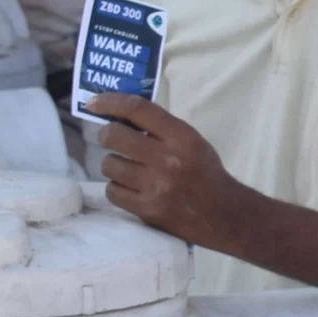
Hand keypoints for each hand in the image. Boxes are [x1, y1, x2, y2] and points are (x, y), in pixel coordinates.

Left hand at [92, 95, 256, 248]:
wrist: (223, 214)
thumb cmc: (205, 173)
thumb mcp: (192, 142)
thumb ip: (161, 129)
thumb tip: (120, 117)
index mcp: (182, 137)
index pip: (138, 110)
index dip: (110, 102)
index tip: (93, 103)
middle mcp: (167, 159)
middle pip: (114, 136)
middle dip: (106, 135)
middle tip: (112, 139)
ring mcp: (155, 186)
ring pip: (109, 165)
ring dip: (114, 165)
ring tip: (128, 169)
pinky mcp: (146, 209)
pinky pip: (113, 191)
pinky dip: (118, 188)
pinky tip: (131, 188)